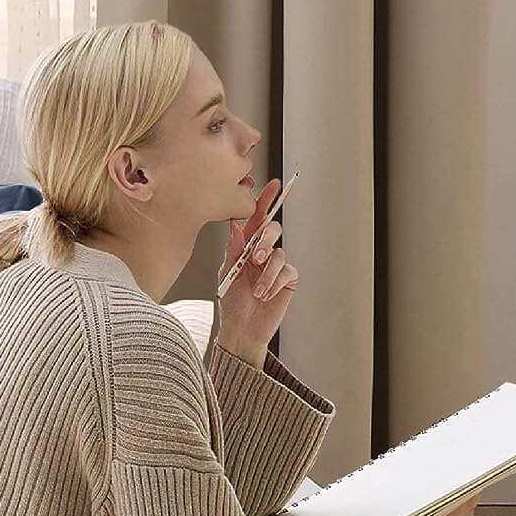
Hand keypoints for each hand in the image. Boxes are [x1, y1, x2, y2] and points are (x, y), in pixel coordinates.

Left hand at [213, 177, 298, 357]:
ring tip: (256, 290)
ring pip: (278, 253)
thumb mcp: (227, 272)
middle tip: (255, 257)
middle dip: (264, 240)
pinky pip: (286, 271)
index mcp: (246, 247)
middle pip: (271, 230)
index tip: (273, 185)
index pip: (256, 219)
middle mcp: (263, 252)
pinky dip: (273, 283)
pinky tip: (265, 295)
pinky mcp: (288, 279)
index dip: (265, 202)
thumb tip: (235, 225)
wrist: (241, 329)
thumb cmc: (231, 302)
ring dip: (265, 273)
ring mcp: (276, 265)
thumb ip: (234, 248)